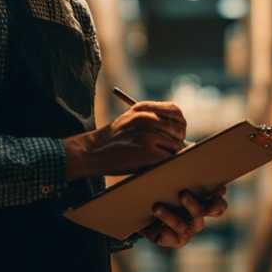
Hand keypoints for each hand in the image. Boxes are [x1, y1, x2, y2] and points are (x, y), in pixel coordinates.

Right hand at [63, 102, 185, 178]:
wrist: (92, 151)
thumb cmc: (113, 139)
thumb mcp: (131, 119)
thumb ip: (152, 119)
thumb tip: (180, 131)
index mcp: (144, 108)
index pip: (176, 112)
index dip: (180, 124)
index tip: (178, 132)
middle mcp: (148, 118)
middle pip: (178, 130)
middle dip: (177, 141)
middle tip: (170, 150)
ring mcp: (148, 135)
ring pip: (176, 146)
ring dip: (170, 154)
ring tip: (158, 157)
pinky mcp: (148, 152)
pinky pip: (168, 158)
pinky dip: (164, 163)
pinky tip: (154, 163)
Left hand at [140, 188, 227, 247]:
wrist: (148, 217)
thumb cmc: (165, 197)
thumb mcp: (174, 188)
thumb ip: (185, 183)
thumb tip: (191, 171)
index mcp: (203, 208)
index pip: (218, 208)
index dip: (218, 201)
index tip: (217, 191)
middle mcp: (196, 222)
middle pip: (199, 213)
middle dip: (192, 204)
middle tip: (182, 194)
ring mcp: (186, 233)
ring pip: (178, 223)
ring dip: (167, 215)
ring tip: (156, 208)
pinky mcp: (173, 241)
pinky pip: (168, 237)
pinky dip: (161, 231)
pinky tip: (156, 227)